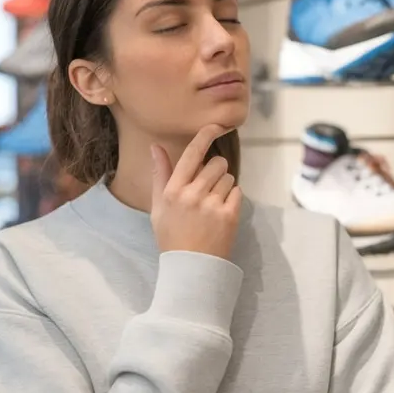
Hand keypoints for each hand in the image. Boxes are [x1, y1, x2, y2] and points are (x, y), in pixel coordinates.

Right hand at [150, 124, 242, 257]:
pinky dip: (232, 198)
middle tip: (209, 186)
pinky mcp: (229, 215)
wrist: (191, 266)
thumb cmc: (172, 235)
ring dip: (224, 185)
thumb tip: (156, 146)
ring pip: (228, 177)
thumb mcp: (159, 205)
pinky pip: (237, 192)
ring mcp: (212, 205)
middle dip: (216, 169)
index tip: (214, 126)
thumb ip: (160, 174)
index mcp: (173, 190)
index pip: (191, 155)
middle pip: (217, 163)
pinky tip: (221, 212)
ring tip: (213, 203)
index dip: (204, 136)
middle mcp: (192, 195)